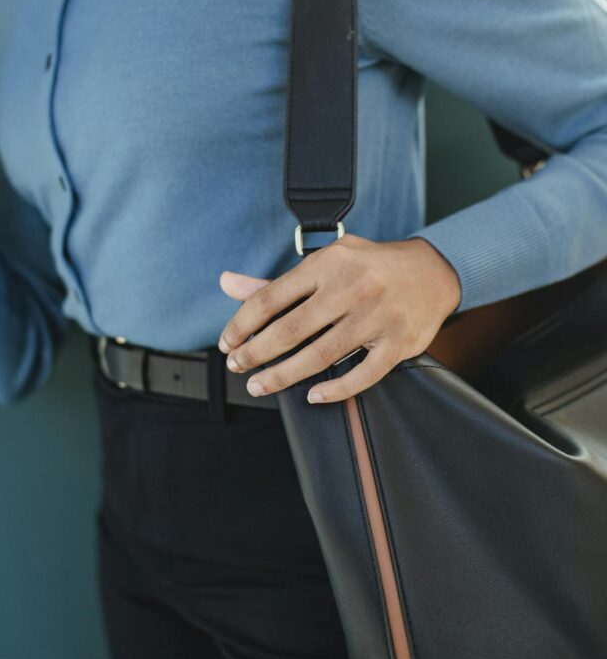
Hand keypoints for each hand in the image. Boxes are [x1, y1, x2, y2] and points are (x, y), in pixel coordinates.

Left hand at [217, 233, 461, 402]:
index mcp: (328, 264)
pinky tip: (312, 395)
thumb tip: (225, 283)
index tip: (227, 343)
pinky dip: (335, 389)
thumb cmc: (368, 267)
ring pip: (321, 356)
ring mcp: (377, 317)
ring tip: (259, 385)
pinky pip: (362, 374)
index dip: (242, 323)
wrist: (434, 270)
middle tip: (236, 367)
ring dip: (283, 375)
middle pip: (291, 329)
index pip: (271, 297)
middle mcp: (351, 288)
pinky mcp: (398, 343)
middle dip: (256, 353)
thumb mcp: (325, 263)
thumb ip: (276, 282)